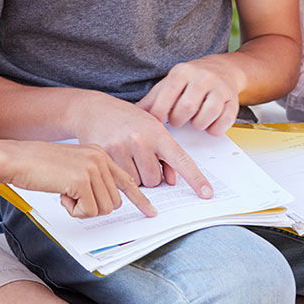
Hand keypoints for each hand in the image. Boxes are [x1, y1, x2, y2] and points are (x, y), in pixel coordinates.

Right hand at [4, 140, 155, 218]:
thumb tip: (111, 202)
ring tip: (65, 192)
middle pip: (114, 202)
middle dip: (92, 207)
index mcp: (100, 153)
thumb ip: (93, 178)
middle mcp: (101, 158)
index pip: (127, 180)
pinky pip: (89, 211)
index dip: (140, 199)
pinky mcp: (83, 180)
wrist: (18, 158)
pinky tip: (62, 194)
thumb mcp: (73, 166)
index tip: (151, 212)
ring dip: (82, 209)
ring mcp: (93, 168)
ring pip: (103, 209)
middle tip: (71, 195)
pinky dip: (74, 210)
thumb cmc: (40, 166)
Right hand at [75, 93, 213, 197]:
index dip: (195, 179)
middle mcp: (140, 139)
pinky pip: (120, 181)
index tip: (207, 193)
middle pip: (155, 180)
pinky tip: (117, 160)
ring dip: (135, 177)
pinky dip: (120, 177)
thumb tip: (172, 181)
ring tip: (128, 157)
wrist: (96, 109)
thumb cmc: (129, 121)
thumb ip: (165, 154)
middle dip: (150, 175)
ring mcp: (121, 148)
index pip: (181, 159)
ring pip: (137, 183)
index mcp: (157, 132)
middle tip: (141, 159)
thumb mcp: (152, 129)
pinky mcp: (104, 156)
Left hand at [137, 56, 241, 135]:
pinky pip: (224, 121)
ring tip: (194, 122)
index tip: (157, 123)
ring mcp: (219, 88)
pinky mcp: (233, 100)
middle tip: (177, 121)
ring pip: (206, 114)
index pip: (167, 94)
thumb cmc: (191, 80)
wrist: (223, 69)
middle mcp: (202, 77)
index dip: (159, 113)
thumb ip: (152, 100)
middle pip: (187, 107)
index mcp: (182, 72)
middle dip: (179, 120)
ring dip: (197, 125)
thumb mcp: (170, 84)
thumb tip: (132, 114)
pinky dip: (214, 128)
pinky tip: (208, 124)